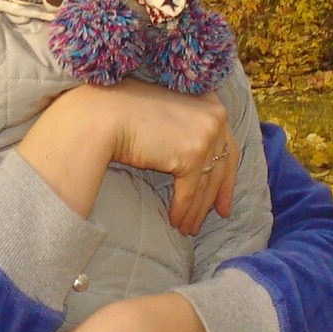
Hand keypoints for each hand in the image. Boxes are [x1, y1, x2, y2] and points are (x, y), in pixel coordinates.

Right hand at [103, 82, 238, 235]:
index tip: (222, 201)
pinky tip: (175, 222)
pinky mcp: (191, 156)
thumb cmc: (125, 111)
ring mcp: (205, 136)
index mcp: (211, 103)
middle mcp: (215, 118)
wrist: (104, 115)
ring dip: (196, 210)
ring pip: (205, 184)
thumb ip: (187, 129)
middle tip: (209, 219)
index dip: (226, 177)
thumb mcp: (168, 114)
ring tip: (188, 228)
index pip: (228, 147)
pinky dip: (182, 210)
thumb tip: (196, 161)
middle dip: (213, 198)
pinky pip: (189, 192)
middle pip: (220, 168)